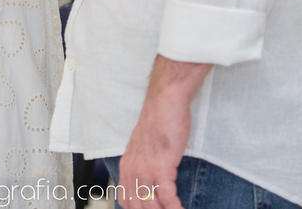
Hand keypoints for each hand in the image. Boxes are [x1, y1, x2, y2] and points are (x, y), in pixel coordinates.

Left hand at [116, 91, 189, 208]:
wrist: (164, 104)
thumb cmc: (158, 122)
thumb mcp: (143, 147)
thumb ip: (142, 164)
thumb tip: (149, 181)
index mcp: (127, 166)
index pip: (125, 199)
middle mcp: (133, 170)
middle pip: (137, 206)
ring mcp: (146, 170)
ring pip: (152, 205)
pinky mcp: (162, 168)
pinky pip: (168, 198)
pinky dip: (175, 208)